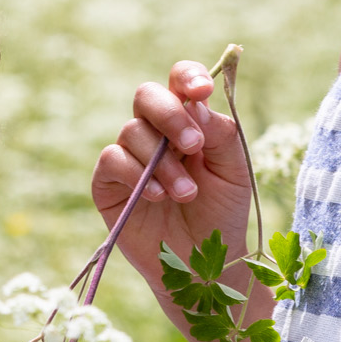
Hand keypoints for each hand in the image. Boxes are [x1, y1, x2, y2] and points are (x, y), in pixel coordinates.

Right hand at [93, 60, 254, 307]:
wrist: (203, 264)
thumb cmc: (220, 214)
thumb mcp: (233, 169)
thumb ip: (219, 133)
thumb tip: (195, 104)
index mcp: (187, 122)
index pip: (179, 81)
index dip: (187, 77)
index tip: (202, 92)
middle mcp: (154, 134)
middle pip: (147, 96)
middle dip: (171, 115)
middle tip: (194, 145)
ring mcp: (128, 157)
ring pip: (132, 131)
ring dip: (163, 162)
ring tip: (185, 193)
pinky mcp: (107, 184)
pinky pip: (111, 160)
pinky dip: (136, 174)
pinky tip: (158, 197)